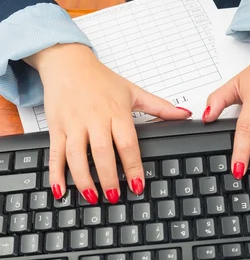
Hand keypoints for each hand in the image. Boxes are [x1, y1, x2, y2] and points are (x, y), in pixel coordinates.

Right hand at [26, 44, 190, 202]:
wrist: (67, 62)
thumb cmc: (100, 79)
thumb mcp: (132, 91)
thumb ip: (160, 107)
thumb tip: (185, 114)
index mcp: (116, 111)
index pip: (127, 143)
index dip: (133, 167)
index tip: (138, 185)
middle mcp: (94, 118)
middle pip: (102, 152)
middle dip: (108, 177)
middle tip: (114, 196)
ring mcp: (73, 123)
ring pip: (76, 155)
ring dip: (84, 179)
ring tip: (93, 197)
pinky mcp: (56, 127)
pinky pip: (55, 153)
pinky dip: (55, 173)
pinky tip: (60, 190)